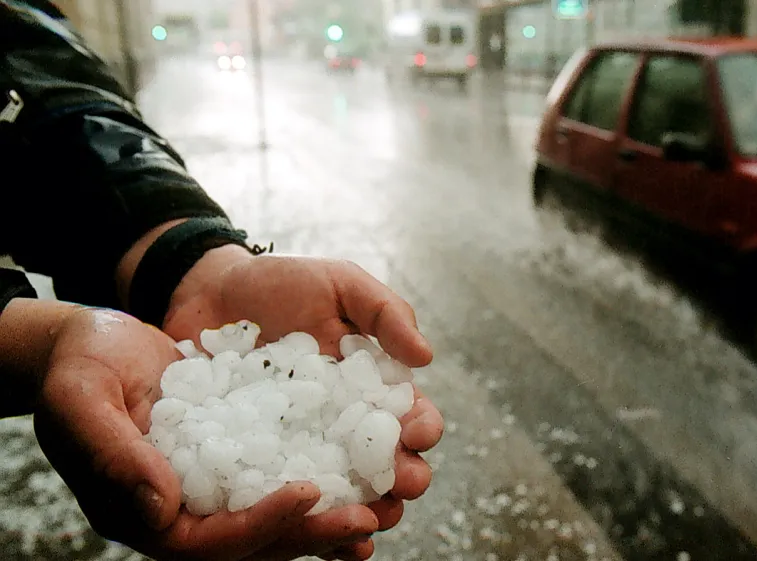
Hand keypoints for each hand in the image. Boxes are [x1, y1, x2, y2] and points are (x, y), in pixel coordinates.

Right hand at [33, 308, 379, 559]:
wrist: (89, 340)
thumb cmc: (77, 364)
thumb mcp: (82, 400)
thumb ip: (115, 455)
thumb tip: (161, 510)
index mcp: (142, 511)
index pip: (208, 540)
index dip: (260, 524)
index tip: (307, 495)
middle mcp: (179, 510)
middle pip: (253, 539)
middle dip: (311, 532)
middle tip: (368, 518)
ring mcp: (206, 487)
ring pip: (271, 516)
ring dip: (324, 517)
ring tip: (379, 507)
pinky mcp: (228, 457)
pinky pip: (275, 479)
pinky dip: (315, 482)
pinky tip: (356, 474)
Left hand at [160, 249, 444, 537]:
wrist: (207, 293)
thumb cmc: (281, 285)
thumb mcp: (341, 284)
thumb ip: (386, 312)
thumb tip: (426, 356)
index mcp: (374, 386)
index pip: (412, 416)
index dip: (422, 429)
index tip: (416, 434)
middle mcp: (346, 425)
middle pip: (388, 465)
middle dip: (403, 480)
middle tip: (398, 486)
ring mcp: (304, 447)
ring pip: (345, 492)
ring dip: (361, 510)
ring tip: (361, 518)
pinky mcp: (260, 462)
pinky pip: (286, 496)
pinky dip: (304, 518)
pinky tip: (311, 528)